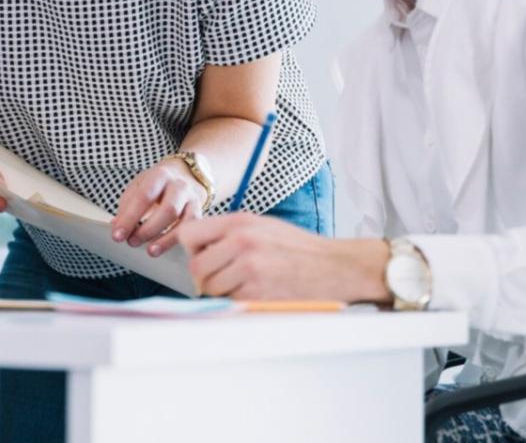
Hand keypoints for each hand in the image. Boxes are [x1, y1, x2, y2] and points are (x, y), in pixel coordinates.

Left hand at [110, 159, 208, 255]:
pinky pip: (192, 230)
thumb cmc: (157, 184)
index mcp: (160, 175)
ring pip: (183, 221)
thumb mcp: (140, 186)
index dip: (129, 218)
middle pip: (167, 210)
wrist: (186, 174)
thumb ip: (128, 205)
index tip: (117, 235)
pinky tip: (167, 248)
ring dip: (165, 239)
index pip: (143, 197)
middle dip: (147, 230)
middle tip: (132, 242)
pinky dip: (179, 241)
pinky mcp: (200, 213)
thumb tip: (116, 227)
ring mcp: (192, 199)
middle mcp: (179, 185)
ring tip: (150, 251)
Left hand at [178, 213, 388, 300]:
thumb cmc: (298, 248)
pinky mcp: (259, 294)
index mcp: (239, 222)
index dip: (193, 249)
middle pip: (196, 267)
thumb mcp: (262, 226)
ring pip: (210, 289)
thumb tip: (197, 248)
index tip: (205, 255)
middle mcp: (241, 242)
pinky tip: (258, 293)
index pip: (189, 234)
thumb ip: (229, 233)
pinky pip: (231, 303)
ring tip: (245, 285)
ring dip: (222, 292)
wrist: (335, 266)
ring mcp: (249, 269)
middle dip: (205, 277)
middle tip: (225, 277)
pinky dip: (240, 303)